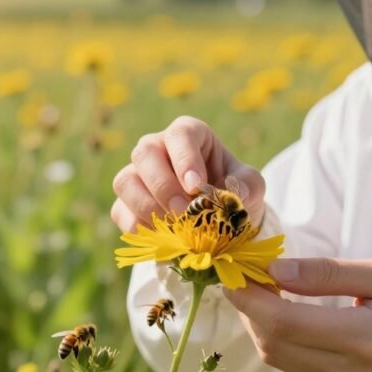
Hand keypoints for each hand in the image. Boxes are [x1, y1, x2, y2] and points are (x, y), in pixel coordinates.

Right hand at [110, 115, 265, 231]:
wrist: (219, 218)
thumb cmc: (234, 190)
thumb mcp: (251, 185)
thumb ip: (247, 185)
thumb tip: (234, 193)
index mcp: (189, 134)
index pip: (180, 134)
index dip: (185, 158)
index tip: (196, 186)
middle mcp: (157, 148)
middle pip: (145, 153)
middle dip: (163, 185)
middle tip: (184, 211)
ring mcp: (137, 175)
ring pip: (125, 181)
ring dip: (147, 206)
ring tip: (174, 226)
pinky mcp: (126, 203)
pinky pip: (120, 211)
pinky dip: (138, 226)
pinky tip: (161, 236)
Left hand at [225, 258, 371, 371]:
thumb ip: (329, 273)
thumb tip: (278, 268)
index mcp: (363, 337)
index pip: (286, 323)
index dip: (250, 298)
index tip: (234, 271)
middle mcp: (347, 370)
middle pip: (273, 344)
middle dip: (248, 308)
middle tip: (245, 273)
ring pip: (278, 359)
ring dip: (259, 323)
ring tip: (261, 287)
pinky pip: (293, 366)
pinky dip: (277, 337)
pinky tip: (281, 310)